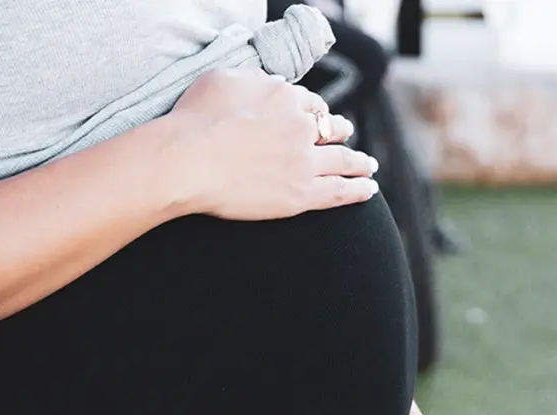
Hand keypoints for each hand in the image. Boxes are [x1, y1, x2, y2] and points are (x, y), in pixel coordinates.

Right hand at [165, 67, 378, 220]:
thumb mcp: (222, 79)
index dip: (315, 110)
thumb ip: (253, 79)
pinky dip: (358, 189)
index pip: (309, 103)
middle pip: (330, 128)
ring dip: (359, 162)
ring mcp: (304, 161)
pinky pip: (339, 191)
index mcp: (285, 97)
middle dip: (340, 131)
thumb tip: (270, 83)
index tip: (317, 116)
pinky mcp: (301, 194)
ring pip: (343, 160)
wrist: (188, 160)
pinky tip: (369, 189)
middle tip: (346, 135)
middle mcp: (301, 126)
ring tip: (368, 166)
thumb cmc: (195, 119)